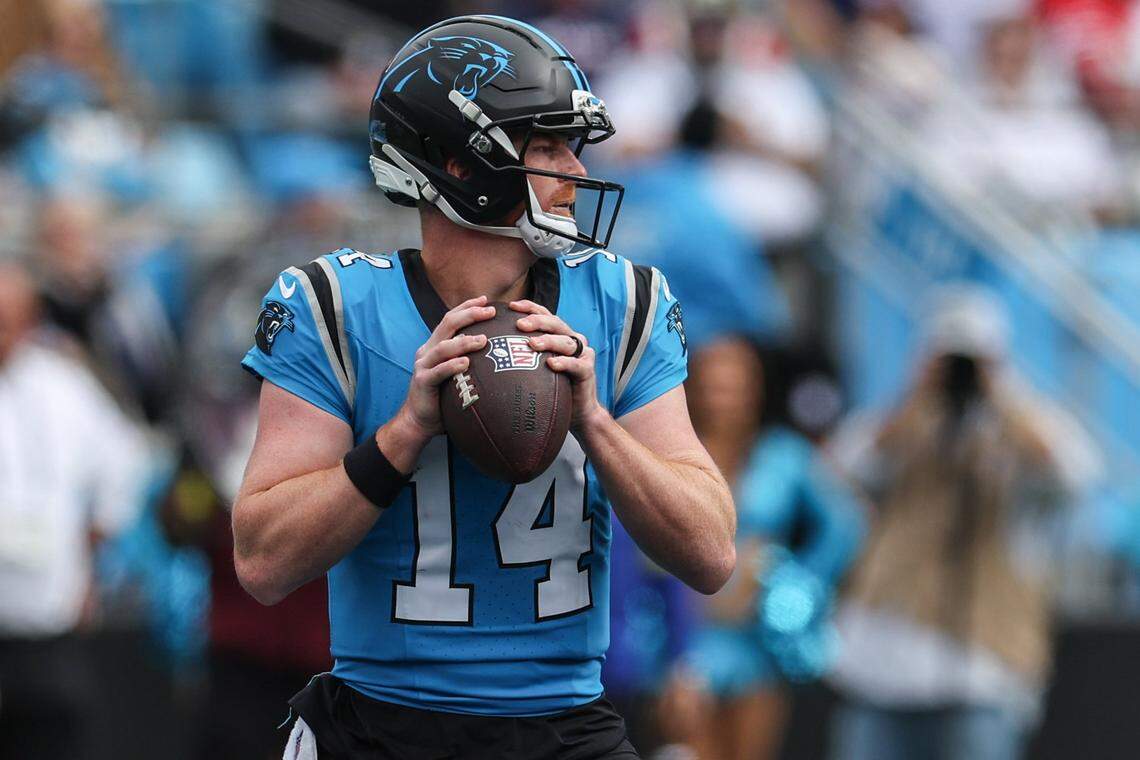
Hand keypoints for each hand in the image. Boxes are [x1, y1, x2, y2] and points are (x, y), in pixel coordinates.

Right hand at [395, 296, 494, 440]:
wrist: (419, 420)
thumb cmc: (444, 398)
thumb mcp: (457, 374)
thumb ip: (470, 361)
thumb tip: (500, 355)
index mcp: (436, 345)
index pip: (451, 319)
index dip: (467, 307)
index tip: (486, 300)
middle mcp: (428, 350)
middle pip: (448, 325)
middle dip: (469, 315)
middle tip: (490, 311)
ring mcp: (423, 365)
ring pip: (444, 347)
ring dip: (464, 341)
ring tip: (483, 340)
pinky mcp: (422, 381)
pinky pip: (438, 371)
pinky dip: (452, 365)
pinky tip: (465, 363)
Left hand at [510, 299, 605, 433]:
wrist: (578, 411)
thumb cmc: (553, 387)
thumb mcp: (537, 367)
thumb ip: (524, 354)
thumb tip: (492, 348)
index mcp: (560, 334)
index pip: (545, 314)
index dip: (530, 307)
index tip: (511, 305)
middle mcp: (572, 339)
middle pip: (555, 323)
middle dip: (537, 322)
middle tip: (519, 324)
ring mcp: (582, 354)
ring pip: (565, 342)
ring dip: (548, 341)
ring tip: (532, 344)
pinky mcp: (587, 370)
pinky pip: (576, 364)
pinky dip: (564, 362)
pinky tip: (551, 363)